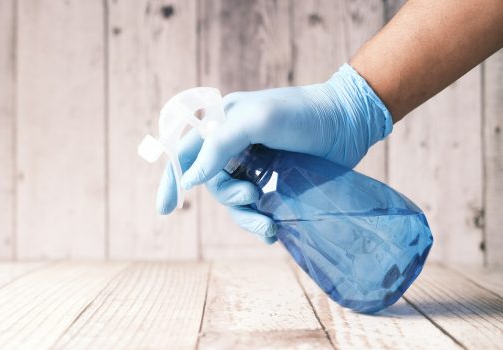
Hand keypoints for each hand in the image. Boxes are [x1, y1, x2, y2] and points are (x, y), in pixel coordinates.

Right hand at [156, 64, 392, 242]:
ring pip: (234, 199)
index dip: (172, 180)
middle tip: (253, 197)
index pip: (185, 152)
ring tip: (269, 227)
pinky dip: (260, 221)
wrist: (349, 122)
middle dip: (230, 197)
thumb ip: (217, 146)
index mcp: (221, 123)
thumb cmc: (301, 114)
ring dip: (247, 216)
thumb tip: (189, 181)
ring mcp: (254, 163)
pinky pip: (256, 206)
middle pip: (213, 182)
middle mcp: (233, 144)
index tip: (165, 210)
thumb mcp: (255, 121)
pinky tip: (273, 231)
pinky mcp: (275, 179)